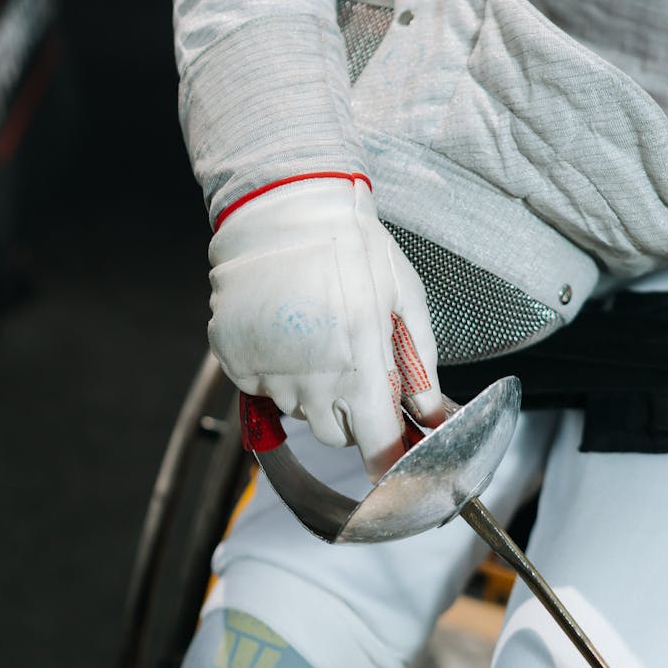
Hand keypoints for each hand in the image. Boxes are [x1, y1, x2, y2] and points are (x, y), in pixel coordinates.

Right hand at [208, 176, 444, 479]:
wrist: (285, 209)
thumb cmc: (352, 246)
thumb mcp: (406, 297)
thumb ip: (421, 363)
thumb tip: (433, 413)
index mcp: (360, 364)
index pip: (376, 447)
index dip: (387, 459)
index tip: (390, 456)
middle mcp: (312, 377)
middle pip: (335, 435)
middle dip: (350, 412)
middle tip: (352, 363)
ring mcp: (268, 369)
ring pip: (297, 409)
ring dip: (311, 388)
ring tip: (316, 333)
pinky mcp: (234, 358)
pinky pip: (260, 386)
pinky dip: (274, 370)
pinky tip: (285, 329)